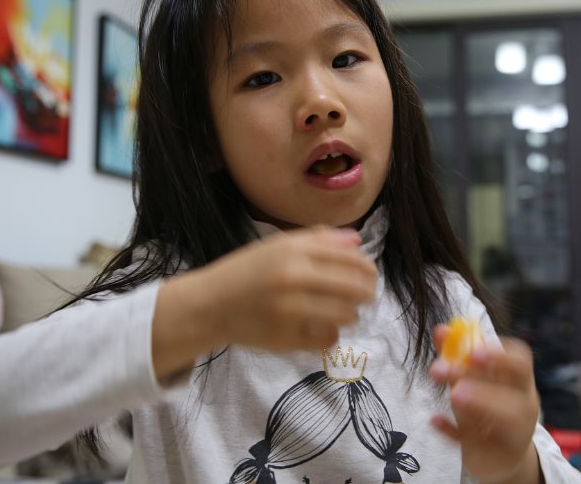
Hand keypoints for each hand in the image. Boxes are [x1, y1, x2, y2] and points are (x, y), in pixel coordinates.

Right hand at [208, 226, 377, 350]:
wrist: (209, 304)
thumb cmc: (246, 271)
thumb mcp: (278, 246)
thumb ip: (317, 240)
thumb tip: (356, 241)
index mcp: (294, 250)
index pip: (350, 259)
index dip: (368, 269)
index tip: (371, 275)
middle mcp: (293, 277)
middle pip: (354, 287)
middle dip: (367, 293)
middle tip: (366, 297)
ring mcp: (289, 310)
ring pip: (345, 315)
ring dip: (351, 315)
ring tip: (346, 313)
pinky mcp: (285, 337)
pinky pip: (327, 339)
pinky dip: (332, 335)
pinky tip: (326, 329)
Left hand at [429, 327, 541, 483]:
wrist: (501, 457)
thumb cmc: (488, 409)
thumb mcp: (473, 382)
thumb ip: (457, 355)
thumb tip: (441, 329)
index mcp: (520, 383)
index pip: (521, 362)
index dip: (499, 354)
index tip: (472, 351)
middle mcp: (523, 406)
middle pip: (513, 387)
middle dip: (478, 376)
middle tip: (440, 370)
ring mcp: (514, 433)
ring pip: (508, 416)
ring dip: (480, 401)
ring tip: (452, 394)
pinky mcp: (496, 456)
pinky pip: (477, 444)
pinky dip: (454, 432)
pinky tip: (435, 421)